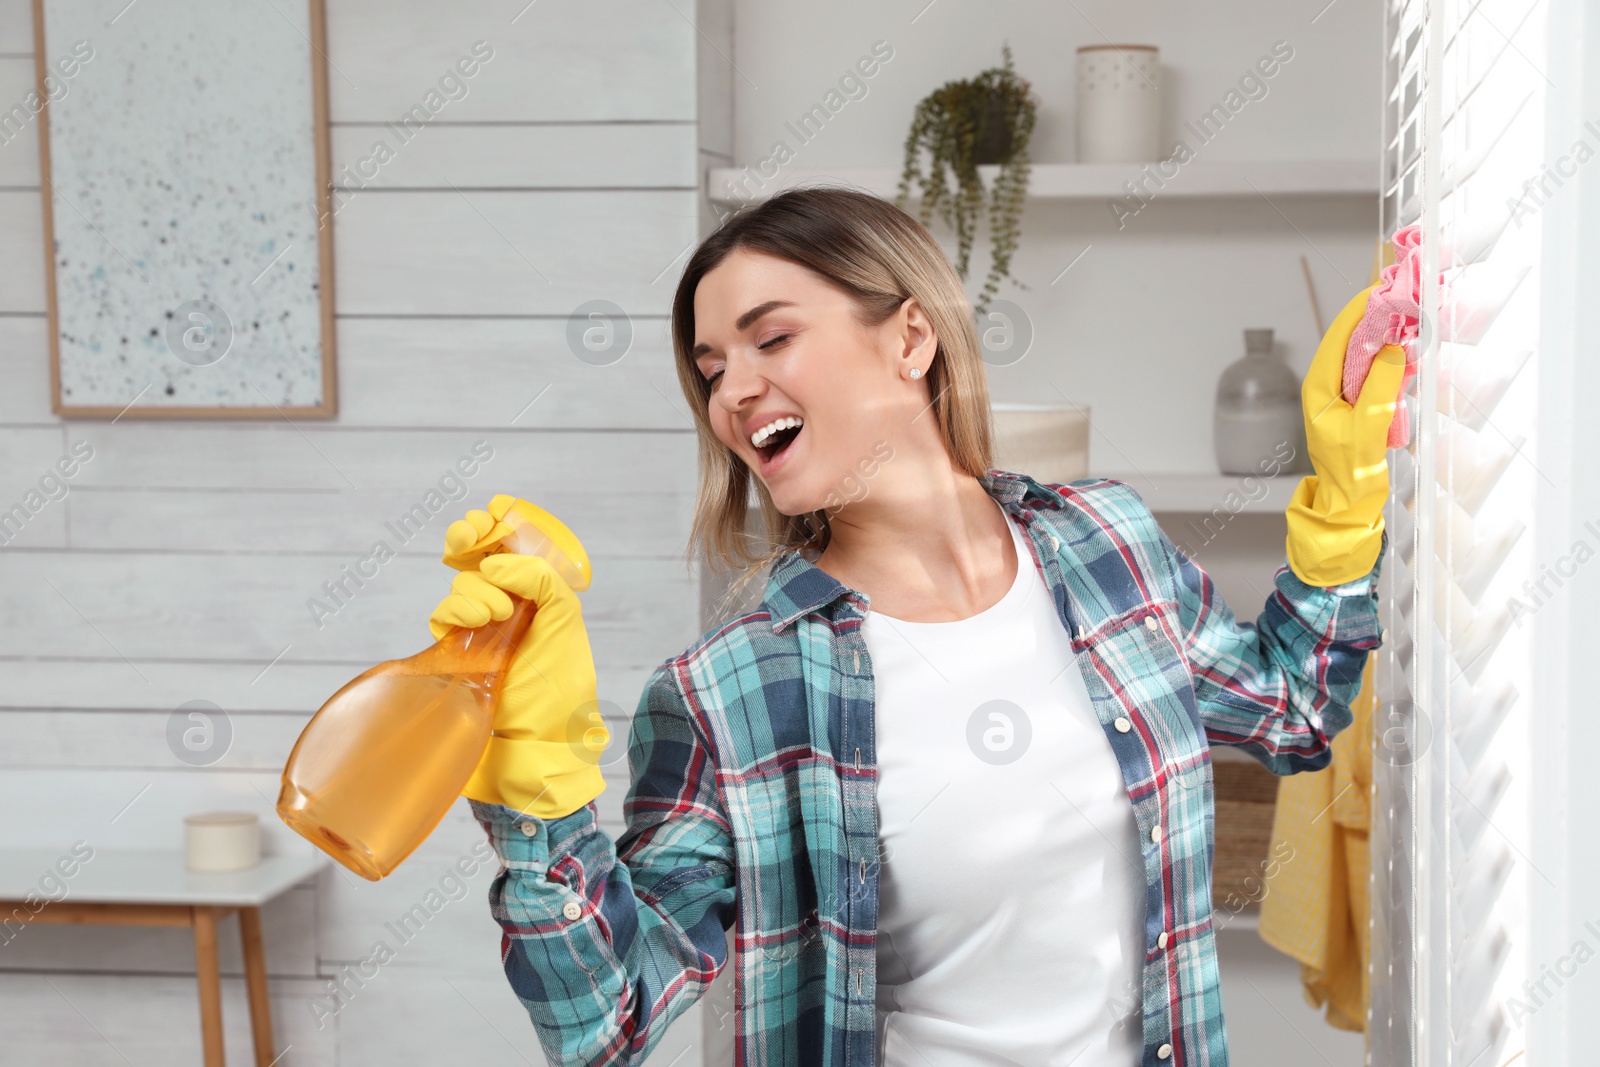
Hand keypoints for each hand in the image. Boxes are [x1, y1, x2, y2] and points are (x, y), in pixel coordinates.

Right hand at [430, 500, 609, 818]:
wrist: (536, 745)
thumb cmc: (558, 690)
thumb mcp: (566, 623)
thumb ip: (541, 580)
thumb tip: (495, 560)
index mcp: (540, 596)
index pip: (512, 546)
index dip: (497, 524)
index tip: (492, 513)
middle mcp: (510, 608)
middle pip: (478, 555)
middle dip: (469, 539)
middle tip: (468, 539)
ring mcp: (481, 630)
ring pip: (462, 585)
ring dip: (475, 589)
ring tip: (496, 615)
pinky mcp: (456, 653)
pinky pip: (443, 615)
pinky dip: (455, 609)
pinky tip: (474, 621)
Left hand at [1285, 285, 1409, 585]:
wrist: (1350, 505)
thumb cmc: (1352, 475)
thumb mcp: (1366, 431)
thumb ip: (1378, 390)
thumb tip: (1393, 351)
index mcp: (1318, 391)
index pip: (1337, 339)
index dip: (1358, 311)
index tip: (1379, 289)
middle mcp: (1326, 388)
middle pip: (1348, 341)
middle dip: (1373, 317)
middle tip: (1400, 294)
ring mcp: (1340, 396)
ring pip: (1361, 354)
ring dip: (1383, 334)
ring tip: (1406, 312)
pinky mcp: (1356, 404)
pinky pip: (1371, 371)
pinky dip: (1388, 356)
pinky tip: (1407, 347)